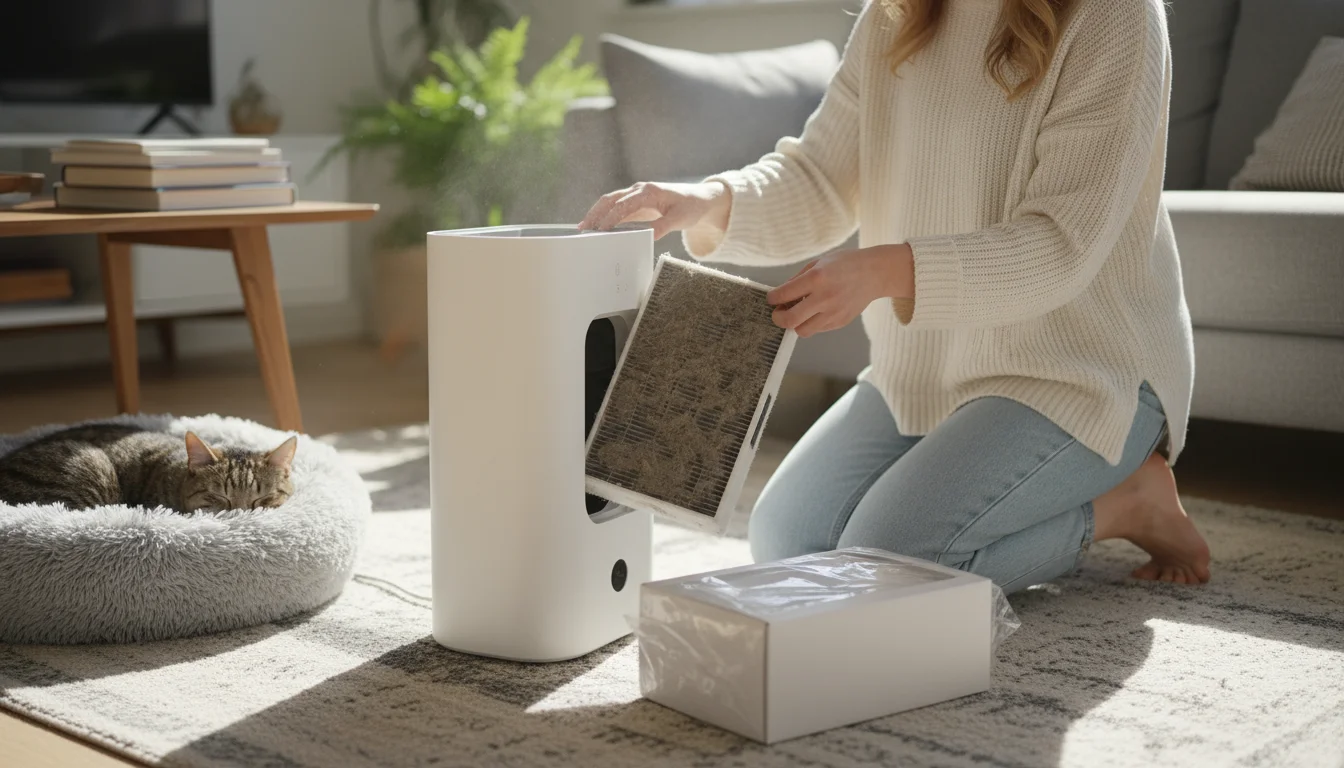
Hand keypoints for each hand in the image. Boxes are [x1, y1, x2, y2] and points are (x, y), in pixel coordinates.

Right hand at [578, 181, 730, 239]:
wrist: (699, 198)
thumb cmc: (691, 207)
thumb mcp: (680, 219)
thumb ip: (662, 227)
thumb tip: (647, 237)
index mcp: (648, 192)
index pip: (623, 205)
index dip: (610, 218)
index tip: (600, 231)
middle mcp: (639, 190)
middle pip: (610, 199)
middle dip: (595, 213)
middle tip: (583, 229)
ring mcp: (636, 195)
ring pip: (610, 201)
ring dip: (596, 213)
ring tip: (583, 228)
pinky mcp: (636, 202)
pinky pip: (616, 207)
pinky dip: (604, 215)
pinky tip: (595, 226)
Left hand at [767, 244, 914, 336]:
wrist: (875, 273)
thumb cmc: (845, 264)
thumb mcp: (819, 262)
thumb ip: (798, 279)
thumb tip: (780, 294)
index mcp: (817, 278)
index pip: (783, 295)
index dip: (772, 298)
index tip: (771, 299)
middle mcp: (824, 298)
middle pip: (790, 320)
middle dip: (778, 318)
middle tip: (778, 312)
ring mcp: (834, 313)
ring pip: (802, 331)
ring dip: (795, 323)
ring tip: (798, 313)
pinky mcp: (840, 322)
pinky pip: (817, 330)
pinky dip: (811, 323)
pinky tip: (814, 312)